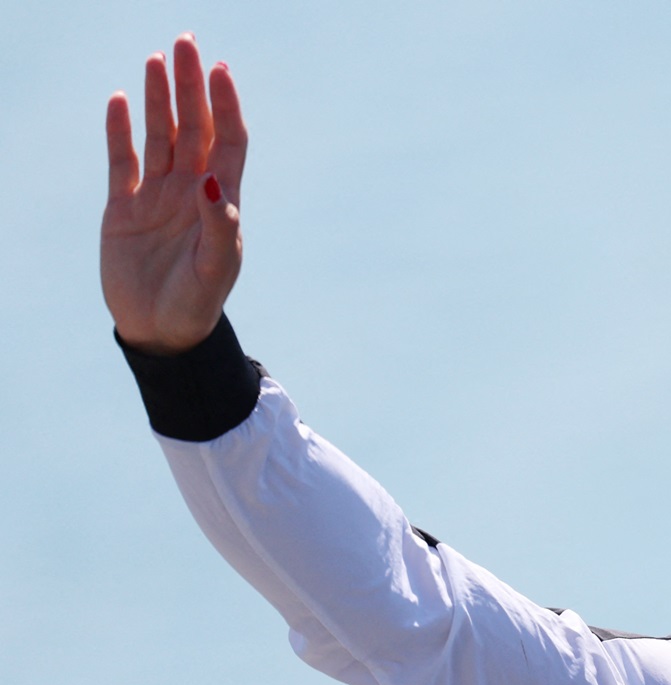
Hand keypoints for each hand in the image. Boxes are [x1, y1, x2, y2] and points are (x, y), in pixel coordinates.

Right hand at [101, 34, 247, 354]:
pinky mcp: (124, 208)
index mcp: (222, 200)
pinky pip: (122, 161)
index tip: (221, 70)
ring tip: (156, 60)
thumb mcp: (215, 266)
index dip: (226, 105)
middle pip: (194, 126)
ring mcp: (158, 196)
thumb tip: (214, 181)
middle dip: (190, 86)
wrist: (161, 332)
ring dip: (159, 99)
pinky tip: (119, 101)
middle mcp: (192, 190)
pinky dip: (120, 132)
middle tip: (185, 43)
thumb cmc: (199, 302)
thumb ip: (219, 224)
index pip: (229, 140)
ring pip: (159, 136)